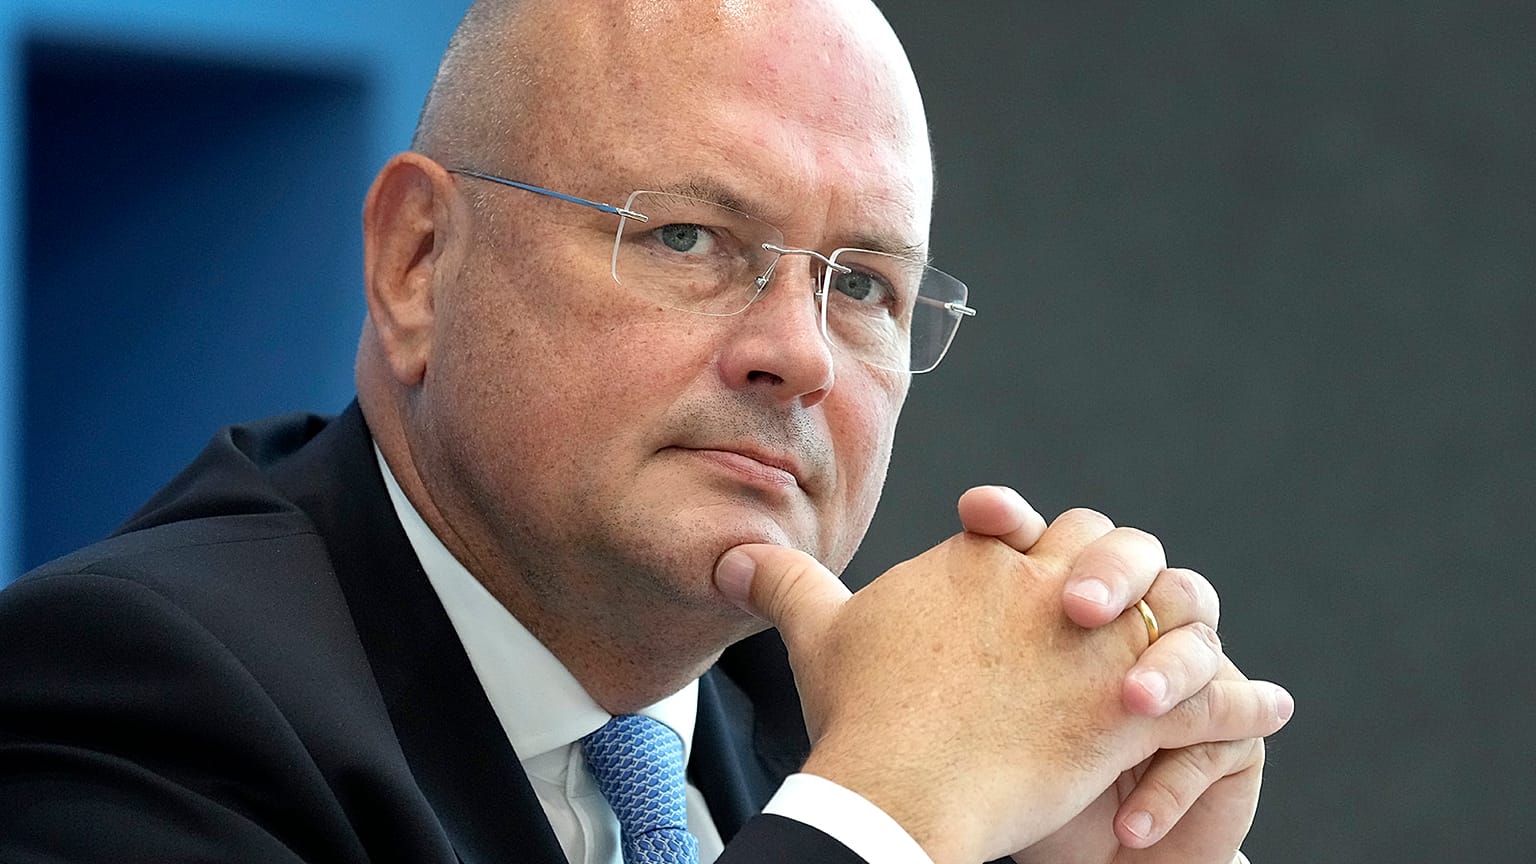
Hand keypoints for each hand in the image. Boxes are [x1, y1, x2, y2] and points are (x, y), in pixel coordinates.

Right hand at [713, 493, 1290, 862]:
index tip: (1035, 572)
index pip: (1030, 525)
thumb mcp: (820, 634)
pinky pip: (1211, 694)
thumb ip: (785, 583)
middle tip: (1114, 613)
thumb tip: (731, 554)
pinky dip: (1245, 702)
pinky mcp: (1129, 706)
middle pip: (1111, 546)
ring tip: (1205, 654)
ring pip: (1171, 607)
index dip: (1038, 543)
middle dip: (1120, 572)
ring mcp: (1093, 643)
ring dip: (1190, 630)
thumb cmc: (858, 714)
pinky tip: (1271, 706)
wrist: (897, 786)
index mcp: (979, 561)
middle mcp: (1044, 584)